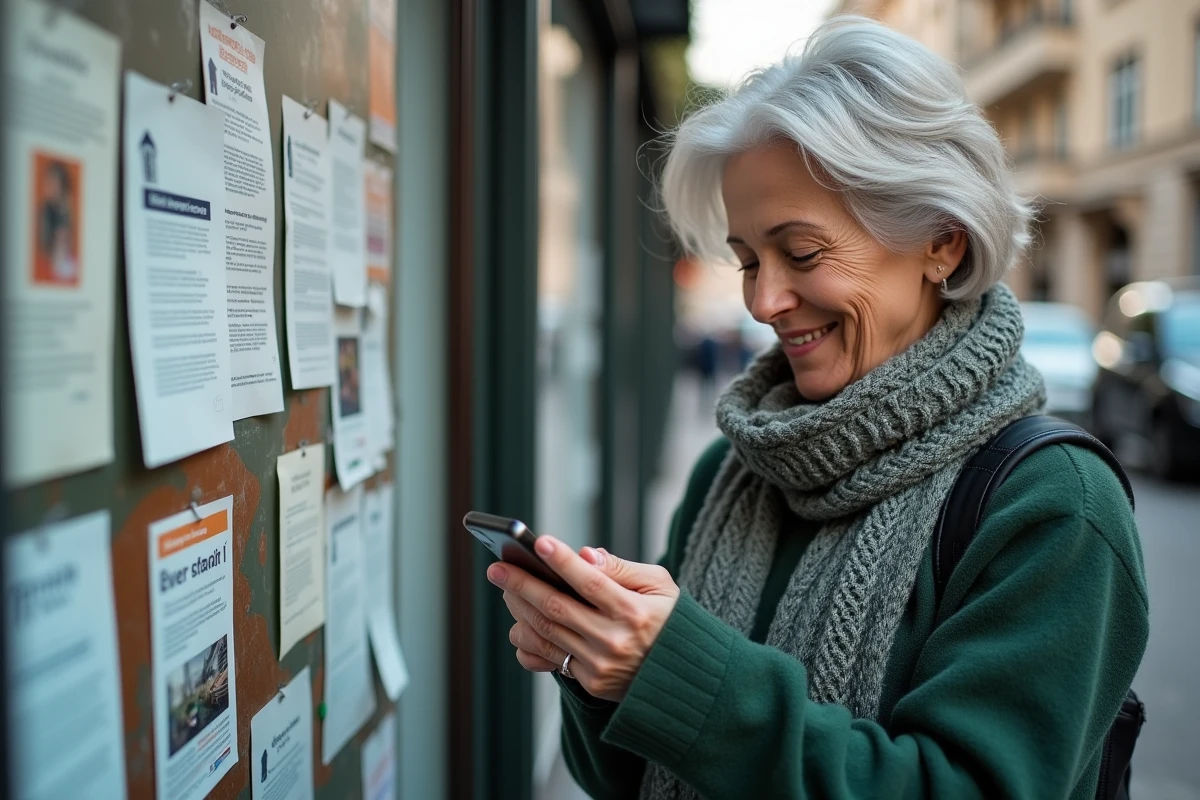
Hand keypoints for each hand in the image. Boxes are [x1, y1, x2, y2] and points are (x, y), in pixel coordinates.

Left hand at [487, 538, 679, 701]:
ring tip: (506, 589)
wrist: (684, 678)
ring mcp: (599, 665)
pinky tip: (518, 626)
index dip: (563, 561)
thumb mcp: (660, 586)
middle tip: (497, 568)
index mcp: (634, 611)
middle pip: (556, 607)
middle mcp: (614, 640)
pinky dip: (528, 642)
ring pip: (546, 633)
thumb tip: (584, 556)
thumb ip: (621, 569)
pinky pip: (549, 660)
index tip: (538, 542)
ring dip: (519, 610)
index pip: (591, 582)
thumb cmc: (669, 620)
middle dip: (521, 584)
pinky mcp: (590, 682)